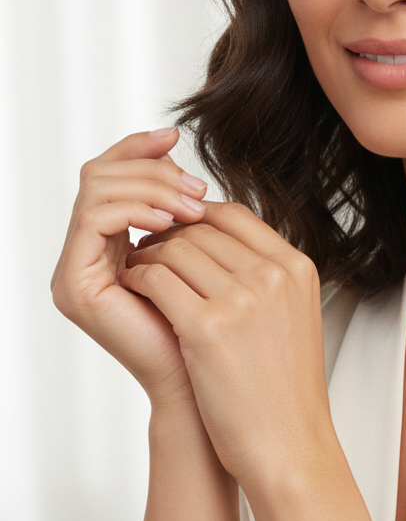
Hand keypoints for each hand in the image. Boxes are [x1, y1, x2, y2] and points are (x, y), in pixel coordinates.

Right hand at [51, 128, 211, 405]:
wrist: (208, 384)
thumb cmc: (215, 324)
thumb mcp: (203, 251)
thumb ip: (185, 213)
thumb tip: (187, 165)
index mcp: (114, 241)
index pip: (112, 173)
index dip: (139, 148)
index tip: (175, 136)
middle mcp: (87, 253)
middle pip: (100, 172)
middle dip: (152, 169)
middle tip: (195, 187)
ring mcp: (76, 269)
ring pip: (97, 187)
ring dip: (150, 186)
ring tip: (191, 205)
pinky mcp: (74, 284)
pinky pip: (95, 218)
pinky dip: (135, 208)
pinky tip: (172, 221)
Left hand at [118, 201, 332, 491]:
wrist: (289, 441)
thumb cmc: (285, 385)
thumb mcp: (293, 312)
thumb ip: (267, 274)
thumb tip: (223, 245)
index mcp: (295, 267)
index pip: (237, 215)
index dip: (199, 215)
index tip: (178, 228)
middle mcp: (272, 275)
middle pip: (203, 229)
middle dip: (169, 234)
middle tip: (148, 247)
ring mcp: (242, 299)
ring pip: (177, 249)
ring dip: (149, 254)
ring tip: (138, 268)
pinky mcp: (207, 328)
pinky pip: (158, 280)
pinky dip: (139, 278)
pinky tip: (134, 288)